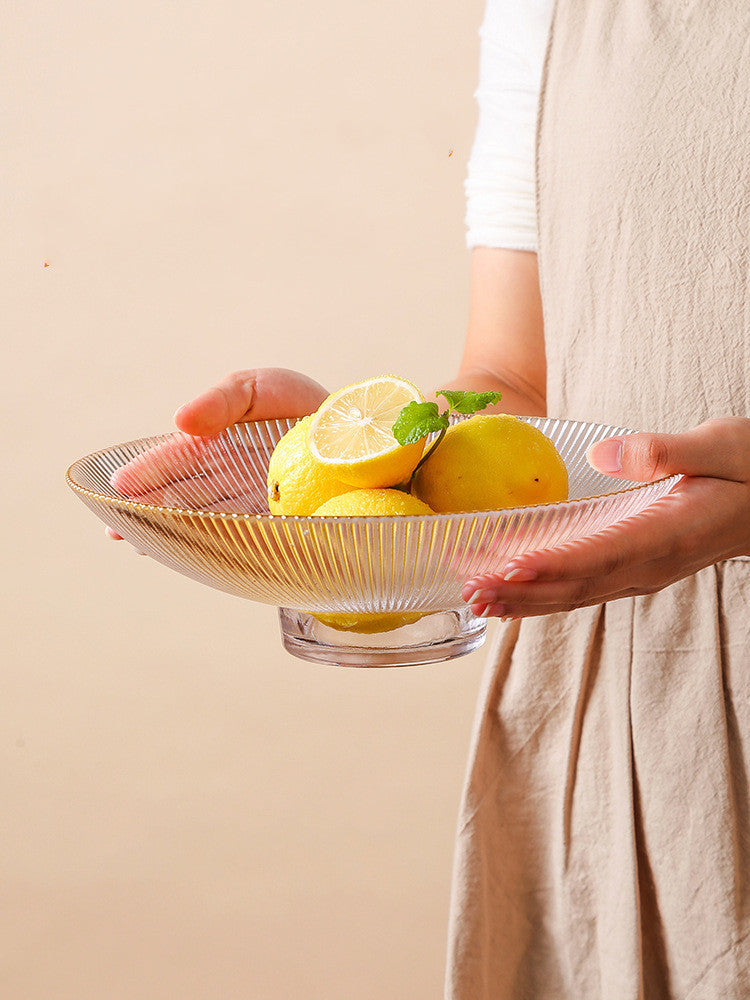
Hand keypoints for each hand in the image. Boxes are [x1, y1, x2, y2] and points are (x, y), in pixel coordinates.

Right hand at [106, 367, 327, 538]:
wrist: (360, 436)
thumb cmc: (304, 409)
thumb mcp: (259, 388)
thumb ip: (221, 400)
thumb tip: (179, 421)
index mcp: (215, 446)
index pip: (176, 461)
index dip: (147, 474)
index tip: (121, 487)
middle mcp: (226, 481)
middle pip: (181, 498)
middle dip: (147, 511)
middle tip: (116, 525)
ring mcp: (249, 509)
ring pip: (203, 524)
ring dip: (170, 535)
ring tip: (139, 543)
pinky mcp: (277, 532)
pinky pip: (241, 545)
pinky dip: (214, 553)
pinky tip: (190, 558)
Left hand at [462, 418, 749, 619]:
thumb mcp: (721, 447)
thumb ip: (664, 451)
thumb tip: (602, 456)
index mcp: (666, 535)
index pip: (599, 556)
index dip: (552, 566)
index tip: (509, 569)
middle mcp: (649, 564)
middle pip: (576, 586)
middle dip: (520, 592)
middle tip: (471, 593)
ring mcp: (642, 572)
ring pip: (575, 594)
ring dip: (523, 600)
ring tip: (476, 600)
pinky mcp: (636, 567)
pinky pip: (584, 587)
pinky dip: (544, 594)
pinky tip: (510, 594)